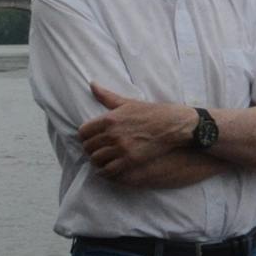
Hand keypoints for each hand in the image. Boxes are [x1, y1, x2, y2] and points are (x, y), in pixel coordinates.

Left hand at [77, 83, 197, 182]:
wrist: (172, 125)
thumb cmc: (150, 112)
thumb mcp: (127, 102)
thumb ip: (106, 96)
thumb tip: (92, 84)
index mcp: (109, 118)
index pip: (83, 132)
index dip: (84, 137)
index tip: (88, 139)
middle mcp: (113, 133)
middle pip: (88, 147)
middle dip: (89, 149)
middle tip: (94, 150)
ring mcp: (121, 147)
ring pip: (96, 159)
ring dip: (96, 161)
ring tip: (100, 160)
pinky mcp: (130, 159)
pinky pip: (109, 170)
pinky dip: (104, 172)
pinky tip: (106, 170)